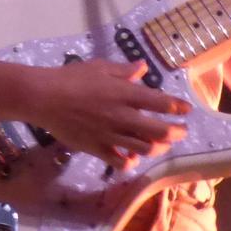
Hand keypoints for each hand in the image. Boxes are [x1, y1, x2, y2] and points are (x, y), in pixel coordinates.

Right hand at [27, 59, 189, 168]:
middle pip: (159, 130)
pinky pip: (120, 162)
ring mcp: (110, 135)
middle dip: (175, 132)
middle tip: (181, 132)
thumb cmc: (72, 78)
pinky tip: (132, 159)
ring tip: (160, 145)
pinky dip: (130, 162)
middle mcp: (122, 116)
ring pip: (143, 148)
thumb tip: (143, 67)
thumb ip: (124, 70)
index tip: (186, 109)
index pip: (160, 102)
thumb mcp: (100, 67)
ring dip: (157, 148)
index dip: (177, 107)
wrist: (44, 98)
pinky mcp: (97, 148)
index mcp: (125, 94)